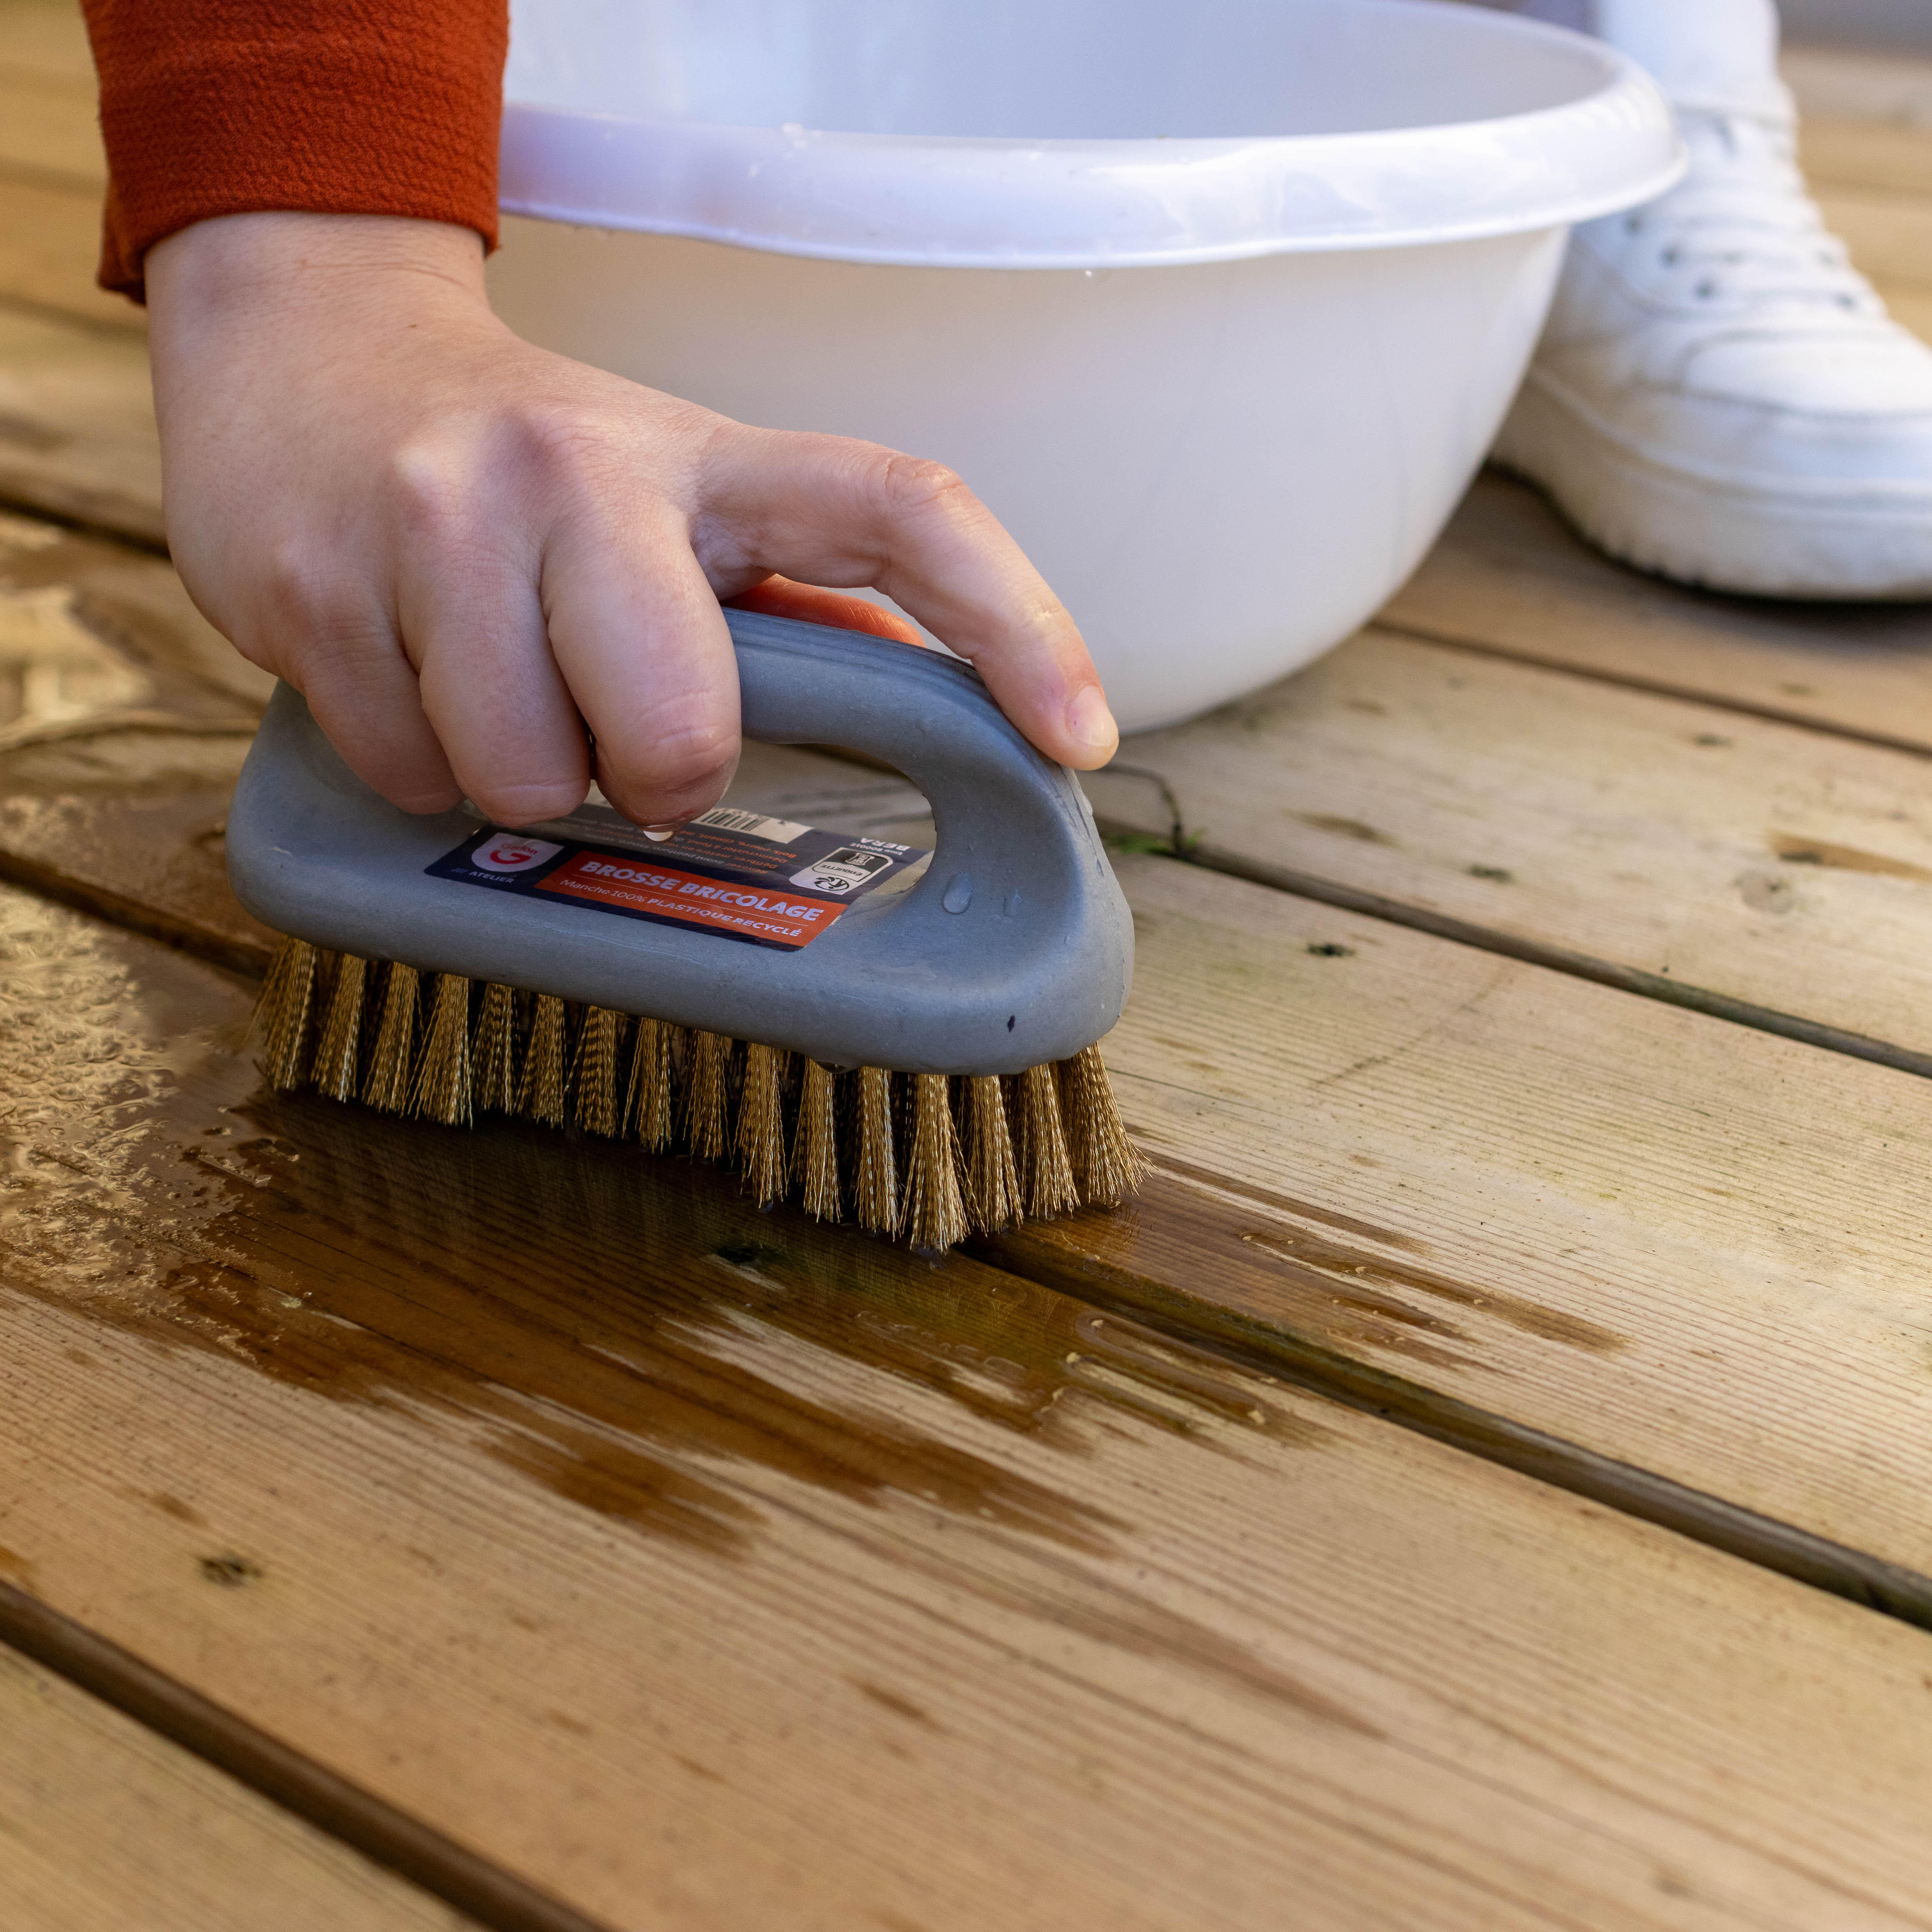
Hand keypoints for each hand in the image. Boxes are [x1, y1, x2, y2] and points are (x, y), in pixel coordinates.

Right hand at [144, 212, 1118, 827]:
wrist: (309, 355)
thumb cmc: (526, 466)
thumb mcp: (675, 498)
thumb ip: (793, 594)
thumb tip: (923, 686)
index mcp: (706, 457)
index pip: (902, 513)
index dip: (1015, 627)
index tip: (1081, 738)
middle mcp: (577, 469)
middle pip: (686, 724)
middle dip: (665, 776)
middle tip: (624, 738)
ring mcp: (436, 522)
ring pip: (530, 778)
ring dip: (528, 777)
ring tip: (497, 689)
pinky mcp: (314, 587)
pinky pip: (410, 776)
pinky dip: (420, 768)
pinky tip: (412, 680)